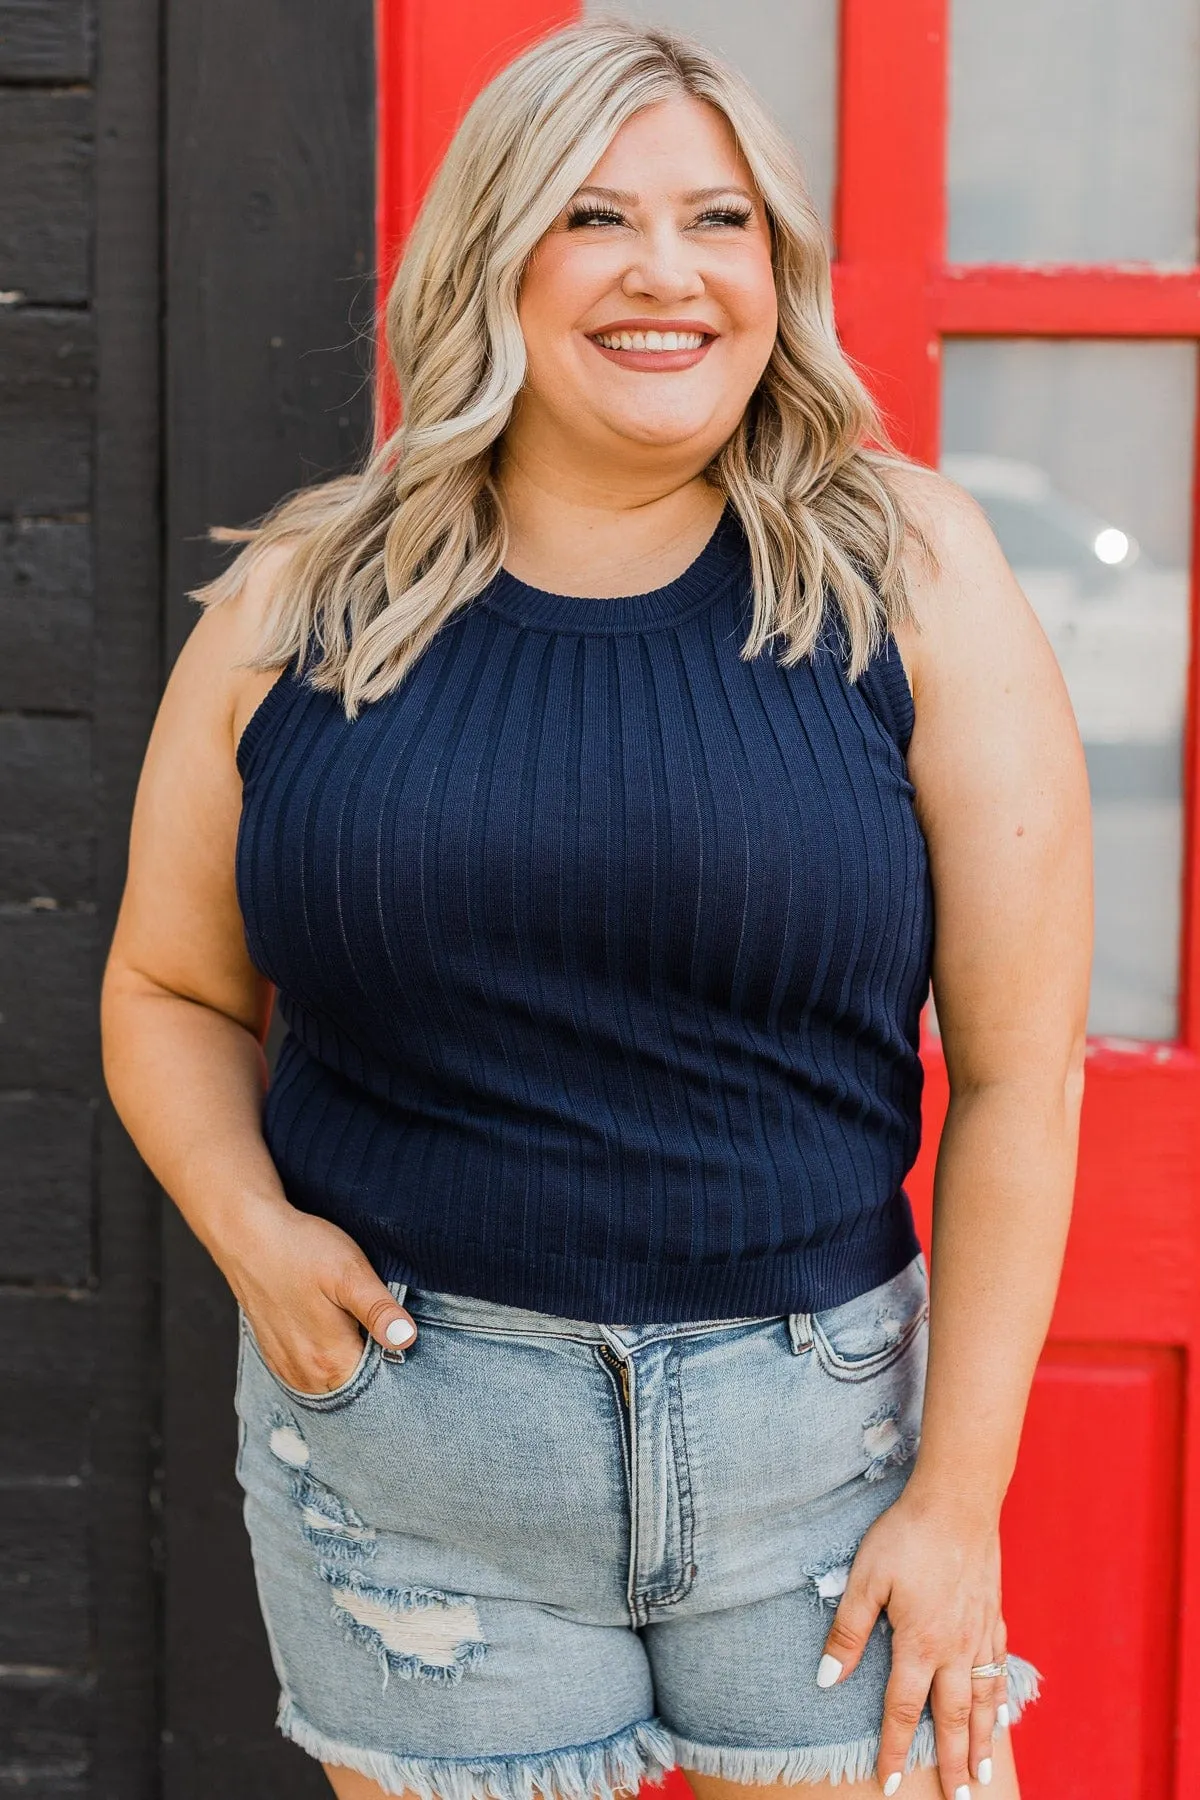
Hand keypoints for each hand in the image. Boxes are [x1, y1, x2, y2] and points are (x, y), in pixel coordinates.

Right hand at [216, 1198, 417, 1392]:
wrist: (248, 1235)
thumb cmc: (301, 1250)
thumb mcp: (350, 1273)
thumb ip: (379, 1311)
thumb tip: (406, 1340)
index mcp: (330, 1362)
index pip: (379, 1385)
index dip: (396, 1362)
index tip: (399, 1336)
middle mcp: (306, 1376)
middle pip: (356, 1385)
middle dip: (373, 1364)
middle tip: (377, 1324)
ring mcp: (287, 1367)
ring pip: (333, 1381)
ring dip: (349, 1361)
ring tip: (353, 1324)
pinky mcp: (275, 1354)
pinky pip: (310, 1372)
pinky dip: (325, 1359)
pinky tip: (330, 1330)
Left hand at [815, 1487, 1007, 1797]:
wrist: (958, 1501)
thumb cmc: (906, 1535)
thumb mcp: (865, 1578)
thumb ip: (848, 1631)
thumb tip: (826, 1679)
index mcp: (918, 1644)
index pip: (903, 1710)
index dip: (895, 1749)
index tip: (889, 1782)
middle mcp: (954, 1649)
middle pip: (953, 1719)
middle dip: (953, 1763)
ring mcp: (979, 1634)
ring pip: (982, 1701)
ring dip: (983, 1742)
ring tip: (984, 1775)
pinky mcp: (993, 1615)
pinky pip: (999, 1668)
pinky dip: (1000, 1697)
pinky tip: (1002, 1712)